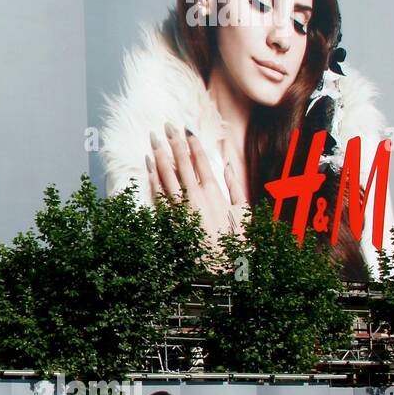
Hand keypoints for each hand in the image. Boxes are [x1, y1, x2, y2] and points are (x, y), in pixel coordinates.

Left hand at [149, 124, 247, 243]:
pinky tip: (148, 164)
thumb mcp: (244, 213)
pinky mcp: (168, 218)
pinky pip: (158, 193)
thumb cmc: (234, 242)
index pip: (201, 160)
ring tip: (154, 138)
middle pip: (181, 162)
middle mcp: (195, 196)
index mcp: (215, 192)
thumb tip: (227, 166)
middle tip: (166, 125)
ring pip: (166, 174)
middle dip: (173, 142)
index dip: (192, 143)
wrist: (218, 269)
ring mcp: (179, 207)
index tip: (186, 129)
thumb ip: (235, 187)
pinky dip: (153, 177)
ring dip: (160, 154)